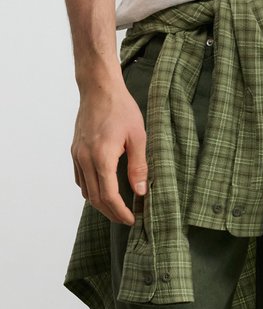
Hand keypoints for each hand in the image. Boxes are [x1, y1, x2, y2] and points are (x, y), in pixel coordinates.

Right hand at [72, 81, 147, 224]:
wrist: (99, 89)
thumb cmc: (121, 109)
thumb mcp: (138, 136)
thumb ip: (139, 166)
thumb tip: (141, 192)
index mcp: (102, 156)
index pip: (109, 195)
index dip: (120, 212)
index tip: (132, 220)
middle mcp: (85, 159)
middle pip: (95, 198)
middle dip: (111, 212)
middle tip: (127, 219)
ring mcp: (77, 155)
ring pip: (85, 190)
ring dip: (100, 203)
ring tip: (118, 207)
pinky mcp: (75, 151)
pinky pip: (80, 178)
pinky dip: (91, 189)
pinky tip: (104, 188)